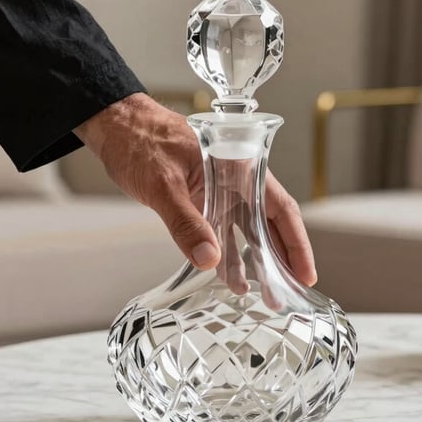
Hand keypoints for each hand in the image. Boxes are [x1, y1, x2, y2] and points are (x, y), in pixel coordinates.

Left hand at [74, 92, 316, 286]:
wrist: (116, 126)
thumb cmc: (140, 141)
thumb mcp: (163, 184)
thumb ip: (185, 221)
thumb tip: (208, 259)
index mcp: (238, 166)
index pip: (280, 207)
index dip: (296, 243)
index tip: (306, 273)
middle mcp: (234, 179)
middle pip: (268, 222)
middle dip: (278, 260)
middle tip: (284, 295)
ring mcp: (218, 189)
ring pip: (244, 228)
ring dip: (252, 261)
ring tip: (261, 294)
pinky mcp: (200, 198)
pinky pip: (220, 228)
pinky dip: (225, 251)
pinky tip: (228, 275)